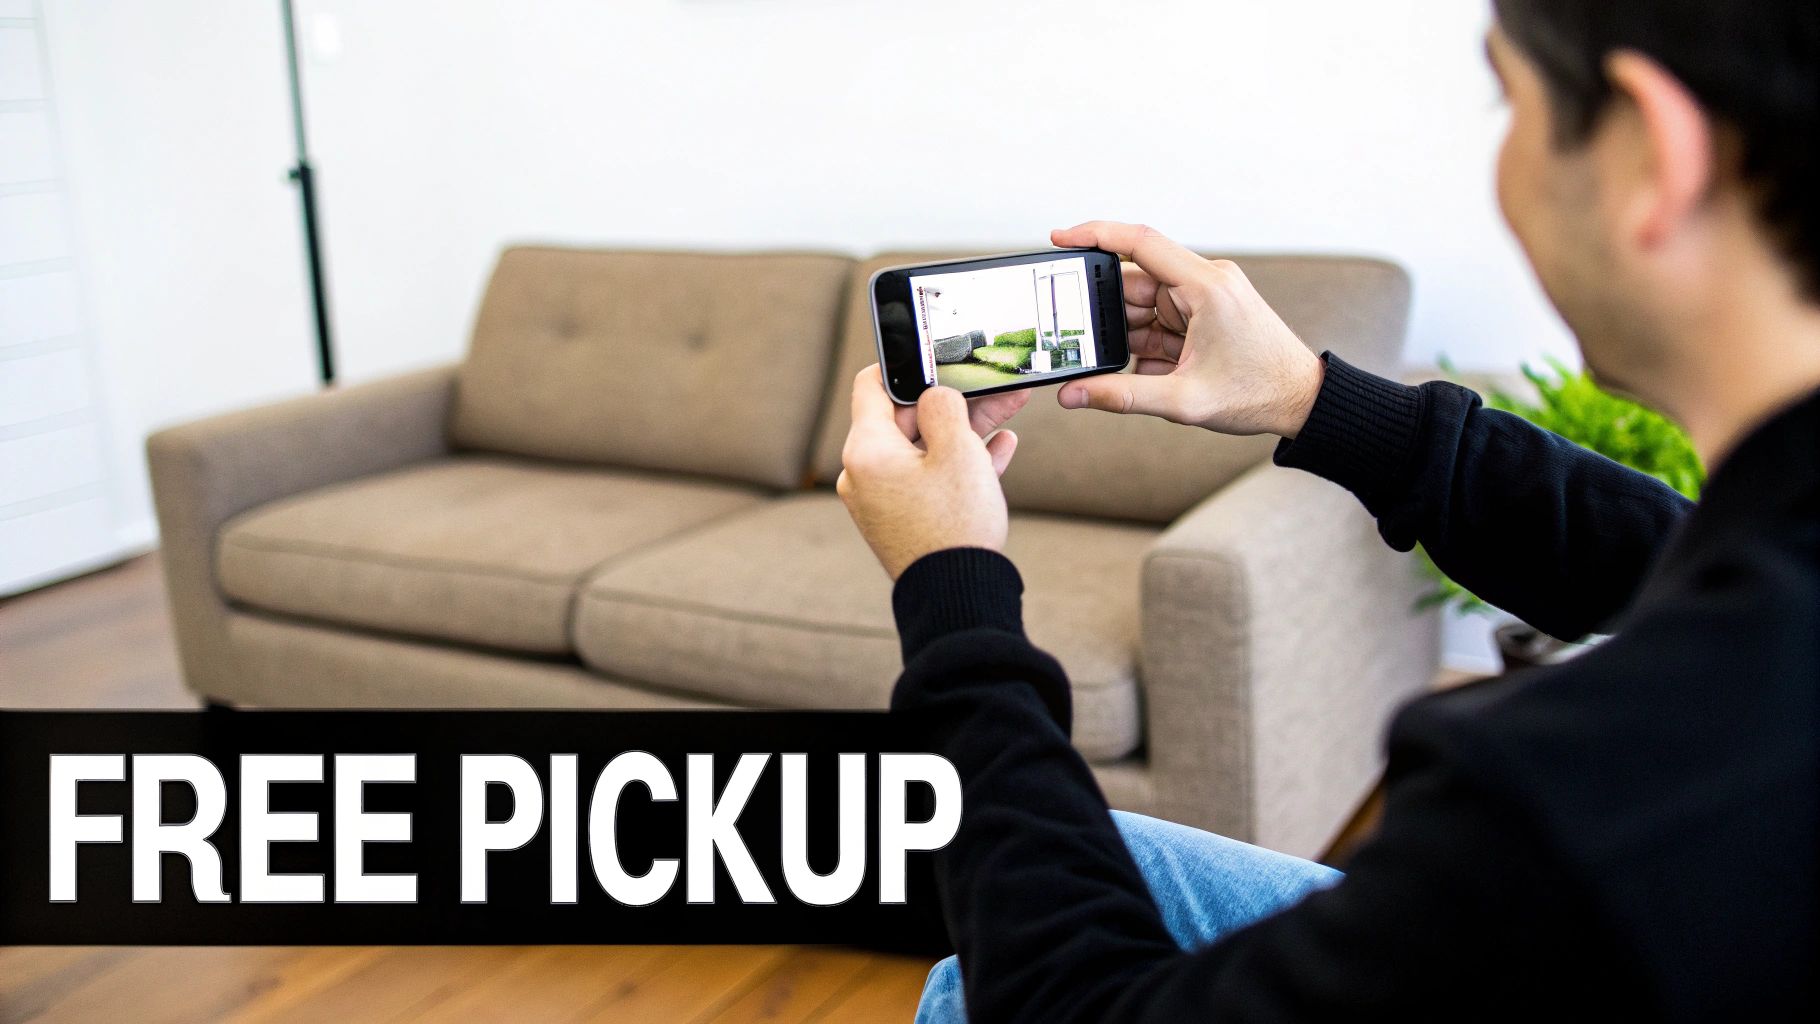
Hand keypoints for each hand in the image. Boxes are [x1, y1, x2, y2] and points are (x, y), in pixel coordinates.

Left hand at [837, 365, 1026, 578]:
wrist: (957, 596)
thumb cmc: (955, 525)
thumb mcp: (957, 448)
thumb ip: (944, 406)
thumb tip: (935, 393)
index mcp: (865, 450)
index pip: (872, 385)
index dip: (903, 366)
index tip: (933, 357)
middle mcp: (863, 474)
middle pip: (905, 419)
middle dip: (951, 400)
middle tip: (989, 386)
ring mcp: (882, 500)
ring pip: (923, 449)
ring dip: (963, 430)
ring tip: (1006, 411)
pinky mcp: (902, 520)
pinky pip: (928, 480)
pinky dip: (957, 463)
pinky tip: (999, 449)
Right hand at [1049, 221, 1324, 437]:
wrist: (1302, 401)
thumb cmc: (1259, 393)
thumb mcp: (1184, 401)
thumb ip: (1121, 397)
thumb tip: (1072, 395)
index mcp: (1205, 286)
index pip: (1139, 243)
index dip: (1094, 235)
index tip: (1059, 238)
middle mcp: (1203, 283)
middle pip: (1134, 285)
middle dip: (1111, 319)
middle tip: (1092, 349)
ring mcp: (1203, 298)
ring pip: (1143, 309)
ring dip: (1133, 341)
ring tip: (1151, 372)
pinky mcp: (1202, 314)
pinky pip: (1158, 325)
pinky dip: (1149, 351)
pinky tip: (1164, 375)